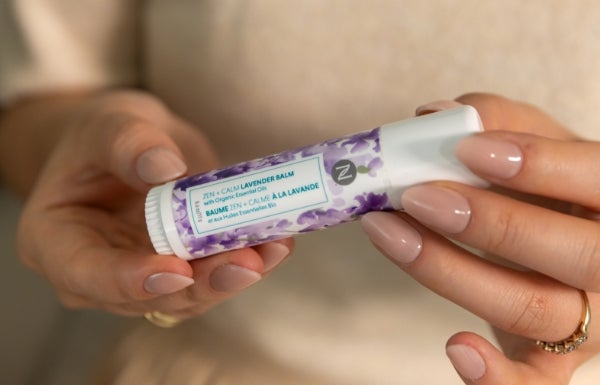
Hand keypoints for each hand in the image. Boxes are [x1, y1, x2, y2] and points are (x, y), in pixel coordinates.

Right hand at [3, 90, 291, 319]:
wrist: (126, 147)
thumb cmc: (101, 137)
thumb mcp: (106, 125)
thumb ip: (128, 143)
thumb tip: (166, 168)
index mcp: (58, 241)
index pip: (89, 274)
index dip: (133, 279)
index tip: (177, 270)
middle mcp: (100, 273)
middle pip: (152, 294)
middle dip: (204, 281)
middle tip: (248, 262)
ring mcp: (143, 276)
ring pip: (191, 293)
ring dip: (235, 273)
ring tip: (275, 247)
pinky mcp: (181, 269)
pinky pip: (213, 274)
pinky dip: (247, 260)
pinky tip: (277, 242)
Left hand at [361, 94, 598, 383]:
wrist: (558, 245)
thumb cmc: (545, 187)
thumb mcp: (536, 143)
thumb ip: (497, 120)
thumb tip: (433, 115)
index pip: (599, 178)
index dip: (540, 164)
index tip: (465, 148)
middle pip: (574, 253)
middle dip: (493, 223)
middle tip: (417, 196)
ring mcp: (592, 321)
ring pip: (535, 308)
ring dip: (453, 272)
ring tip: (388, 232)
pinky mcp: (556, 360)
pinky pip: (534, 384)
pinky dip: (496, 377)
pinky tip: (456, 348)